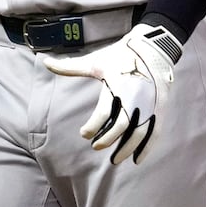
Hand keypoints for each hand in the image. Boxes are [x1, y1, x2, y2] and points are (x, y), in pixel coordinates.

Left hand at [42, 24, 181, 164]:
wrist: (153, 46)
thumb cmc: (121, 54)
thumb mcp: (96, 60)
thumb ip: (70, 67)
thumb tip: (45, 62)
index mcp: (118, 84)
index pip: (105, 111)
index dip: (93, 125)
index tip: (83, 134)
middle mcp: (135, 95)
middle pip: (122, 124)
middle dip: (109, 139)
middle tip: (96, 147)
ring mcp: (150, 102)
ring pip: (140, 131)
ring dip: (127, 148)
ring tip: (116, 159)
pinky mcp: (160, 107)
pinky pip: (155, 131)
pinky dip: (147, 147)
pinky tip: (138, 160)